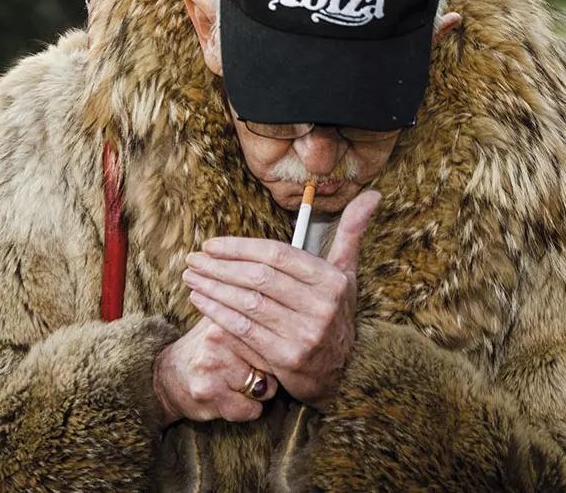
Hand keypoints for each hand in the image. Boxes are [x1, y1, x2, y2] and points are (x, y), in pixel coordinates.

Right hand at [152, 316, 278, 426]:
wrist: (168, 378)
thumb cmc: (210, 349)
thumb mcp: (228, 321)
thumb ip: (258, 313)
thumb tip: (298, 304)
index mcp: (229, 314)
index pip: (278, 334)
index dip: (277, 349)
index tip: (266, 351)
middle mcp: (220, 336)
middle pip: (275, 362)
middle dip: (270, 371)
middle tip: (246, 367)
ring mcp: (214, 364)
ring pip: (266, 388)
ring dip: (258, 392)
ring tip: (236, 382)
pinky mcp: (210, 393)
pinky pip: (251, 410)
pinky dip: (246, 410)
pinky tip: (228, 398)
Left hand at [183, 190, 380, 410]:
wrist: (344, 372)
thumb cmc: (336, 313)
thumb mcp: (348, 273)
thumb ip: (352, 232)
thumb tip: (374, 194)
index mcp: (332, 280)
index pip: (278, 255)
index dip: (241, 247)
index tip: (212, 244)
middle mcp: (321, 306)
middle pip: (260, 278)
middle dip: (220, 266)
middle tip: (194, 259)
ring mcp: (305, 334)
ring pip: (248, 303)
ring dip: (213, 288)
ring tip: (191, 277)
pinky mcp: (287, 358)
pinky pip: (244, 330)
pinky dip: (218, 313)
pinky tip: (200, 301)